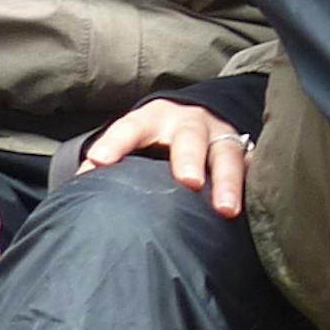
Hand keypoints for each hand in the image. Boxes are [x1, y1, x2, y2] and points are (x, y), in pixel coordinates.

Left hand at [78, 99, 249, 217]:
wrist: (200, 120)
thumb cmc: (157, 141)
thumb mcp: (132, 141)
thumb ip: (107, 162)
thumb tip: (75, 191)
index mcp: (153, 120)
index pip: (131, 127)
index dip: (116, 143)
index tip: (100, 162)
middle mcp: (189, 124)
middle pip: (189, 138)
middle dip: (188, 159)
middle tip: (186, 182)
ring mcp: (220, 137)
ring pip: (226, 154)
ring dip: (226, 181)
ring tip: (224, 210)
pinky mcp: (244, 153)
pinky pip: (252, 167)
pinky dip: (252, 184)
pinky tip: (255, 205)